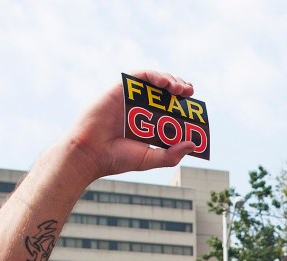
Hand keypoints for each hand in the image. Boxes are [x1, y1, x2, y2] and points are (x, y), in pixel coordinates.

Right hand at [61, 71, 197, 182]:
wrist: (90, 154)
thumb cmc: (117, 159)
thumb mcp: (150, 159)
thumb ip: (171, 154)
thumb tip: (193, 144)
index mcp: (148, 123)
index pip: (171, 110)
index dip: (185, 106)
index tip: (196, 108)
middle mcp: (140, 108)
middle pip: (165, 93)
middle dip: (180, 90)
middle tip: (189, 93)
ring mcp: (130, 98)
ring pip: (155, 81)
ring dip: (170, 80)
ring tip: (179, 89)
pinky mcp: (119, 89)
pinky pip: (139, 75)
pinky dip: (154, 75)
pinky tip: (165, 83)